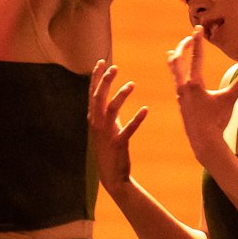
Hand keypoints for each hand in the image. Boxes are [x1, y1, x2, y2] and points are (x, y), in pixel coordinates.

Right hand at [87, 60, 147, 189]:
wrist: (111, 176)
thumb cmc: (108, 150)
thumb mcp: (103, 129)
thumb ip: (104, 113)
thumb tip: (107, 96)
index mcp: (93, 119)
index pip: (92, 94)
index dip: (95, 78)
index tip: (100, 62)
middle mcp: (96, 124)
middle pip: (98, 98)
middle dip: (105, 81)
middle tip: (114, 67)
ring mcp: (106, 134)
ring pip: (111, 110)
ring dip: (121, 96)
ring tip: (132, 84)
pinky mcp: (118, 144)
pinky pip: (127, 129)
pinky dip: (136, 119)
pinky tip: (145, 109)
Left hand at [170, 30, 237, 165]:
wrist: (203, 140)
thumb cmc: (217, 120)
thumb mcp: (230, 100)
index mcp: (195, 83)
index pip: (196, 57)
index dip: (197, 41)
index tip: (197, 29)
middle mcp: (184, 87)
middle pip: (178, 61)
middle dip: (182, 47)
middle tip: (188, 38)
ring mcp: (180, 95)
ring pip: (174, 72)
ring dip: (175, 60)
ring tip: (174, 53)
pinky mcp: (180, 103)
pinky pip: (177, 83)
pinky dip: (177, 75)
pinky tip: (180, 77)